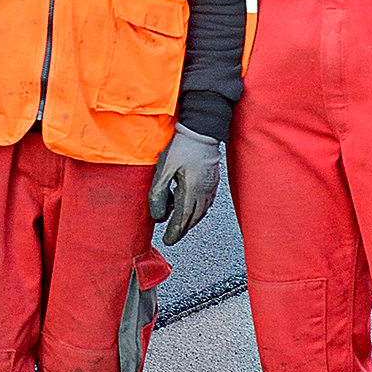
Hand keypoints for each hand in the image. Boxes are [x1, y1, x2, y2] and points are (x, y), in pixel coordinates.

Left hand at [147, 126, 222, 245]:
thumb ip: (159, 193)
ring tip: (179, 223)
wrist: (201, 131)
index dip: (175, 231)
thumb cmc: (181, 147)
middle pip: (194, 218)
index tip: (168, 240)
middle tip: (172, 236)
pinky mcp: (213, 180)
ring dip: (190, 220)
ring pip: (201, 211)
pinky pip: (206, 202)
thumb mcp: (164, 169)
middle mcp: (204, 192)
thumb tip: (158, 217)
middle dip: (182, 229)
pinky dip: (197, 210)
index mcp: (191, 191)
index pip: (183, 218)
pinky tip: (191, 207)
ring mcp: (211, 186)